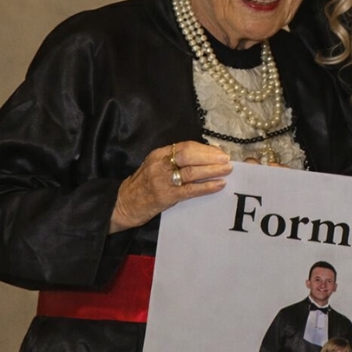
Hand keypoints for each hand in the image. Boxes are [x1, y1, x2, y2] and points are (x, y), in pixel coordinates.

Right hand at [109, 142, 231, 232]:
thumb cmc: (144, 186)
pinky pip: (190, 190)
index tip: (220, 152)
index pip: (185, 146)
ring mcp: (162, 181)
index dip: (204, 149)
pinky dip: (206, 186)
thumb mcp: (155, 167)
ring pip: (191, 172)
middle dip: (210, 157)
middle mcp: (160, 165)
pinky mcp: (165, 196)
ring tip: (227, 171)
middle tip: (226, 160)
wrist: (124, 204)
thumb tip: (205, 157)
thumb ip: (174, 161)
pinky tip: (219, 185)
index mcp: (158, 154)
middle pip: (189, 155)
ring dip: (212, 170)